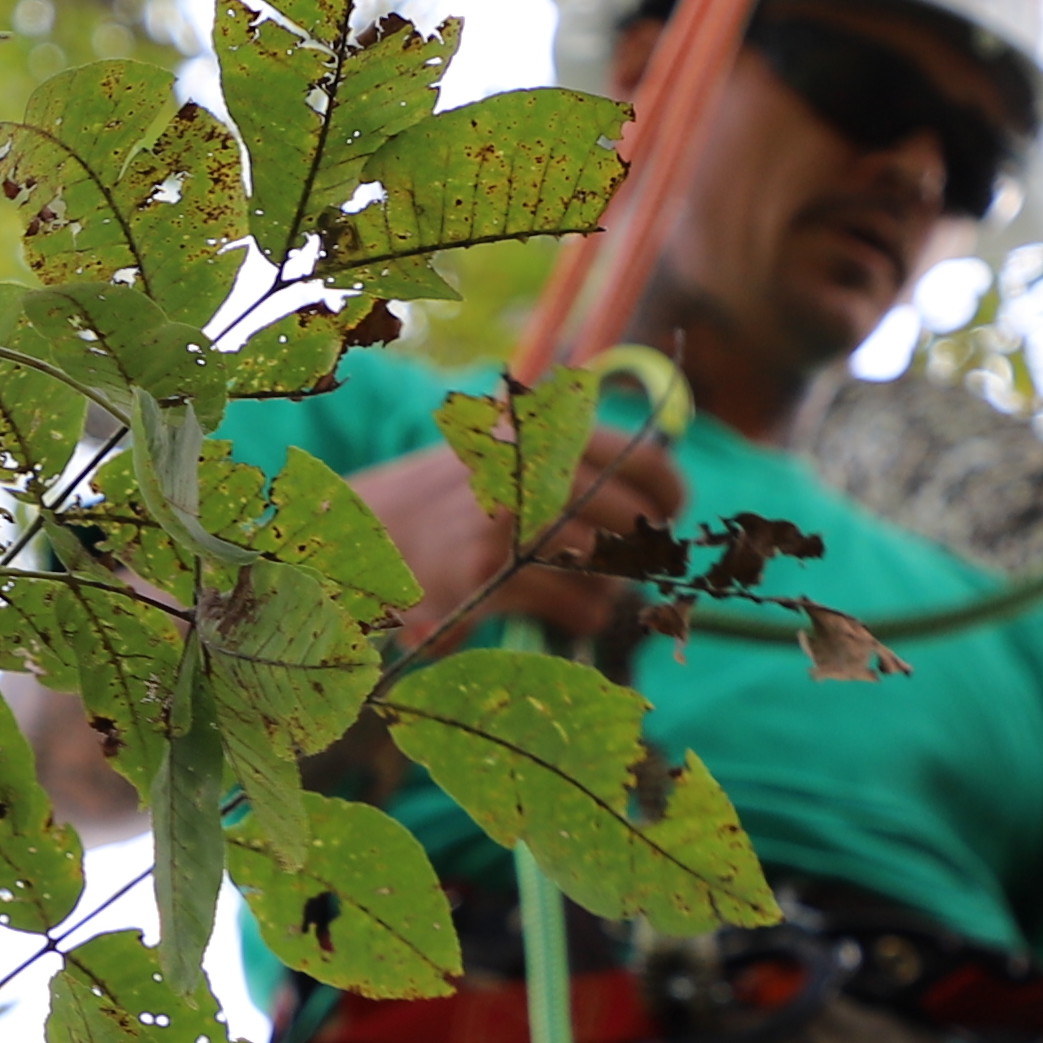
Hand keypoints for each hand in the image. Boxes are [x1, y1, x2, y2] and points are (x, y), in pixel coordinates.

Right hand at [347, 430, 684, 653]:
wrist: (372, 525)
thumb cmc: (459, 494)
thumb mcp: (511, 447)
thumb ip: (577, 455)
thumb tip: (665, 489)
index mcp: (540, 428)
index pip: (642, 459)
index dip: (670, 493)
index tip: (669, 514)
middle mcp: (527, 468)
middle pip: (633, 520)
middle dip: (639, 550)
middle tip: (625, 565)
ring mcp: (508, 521)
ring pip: (610, 567)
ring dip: (609, 586)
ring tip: (585, 588)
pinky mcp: (490, 574)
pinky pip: (579, 606)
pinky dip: (583, 614)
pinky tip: (562, 609)